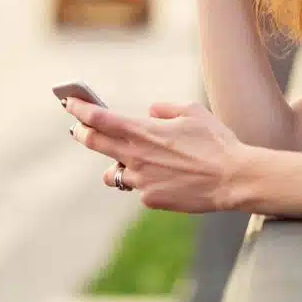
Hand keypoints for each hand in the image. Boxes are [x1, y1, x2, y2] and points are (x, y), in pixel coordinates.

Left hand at [65, 98, 244, 212]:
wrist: (233, 179)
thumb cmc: (216, 142)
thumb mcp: (192, 111)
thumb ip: (165, 109)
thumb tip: (150, 112)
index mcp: (143, 131)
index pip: (99, 118)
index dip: (80, 109)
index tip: (69, 103)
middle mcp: (135, 156)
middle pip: (95, 143)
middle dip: (81, 133)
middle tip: (76, 128)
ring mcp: (141, 180)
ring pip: (114, 173)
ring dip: (115, 163)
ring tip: (123, 158)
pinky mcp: (151, 199)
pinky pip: (139, 187)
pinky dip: (145, 180)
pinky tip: (163, 177)